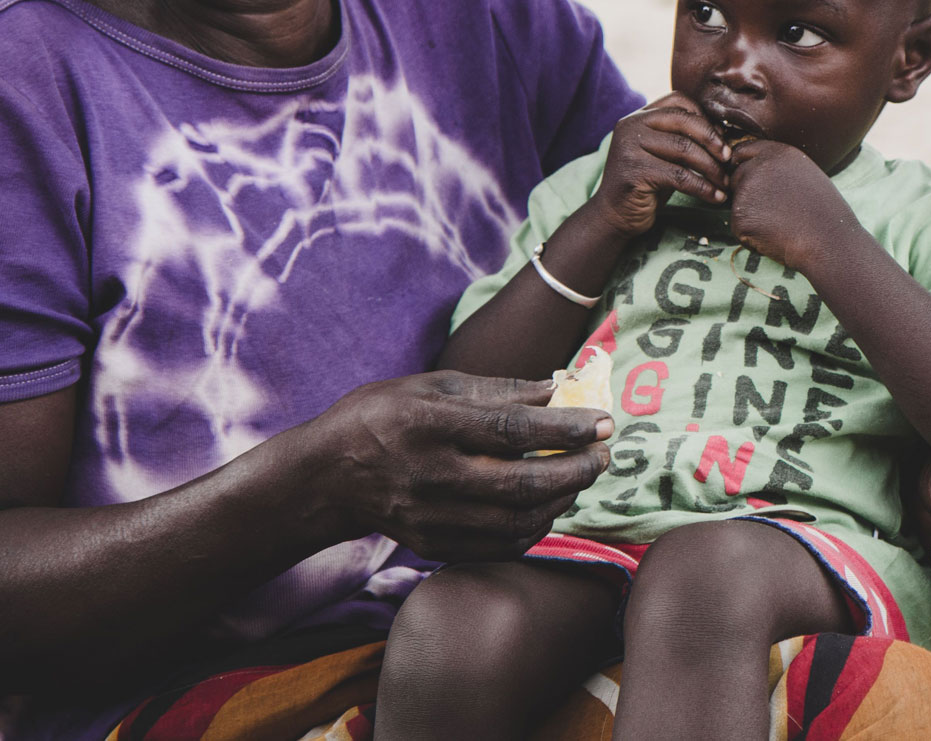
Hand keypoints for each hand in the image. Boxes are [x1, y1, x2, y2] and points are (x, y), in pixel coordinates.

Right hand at [303, 370, 612, 562]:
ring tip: (580, 475)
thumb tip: (558, 390)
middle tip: (604, 454)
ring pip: (518, 520)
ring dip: (562, 499)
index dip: (565, 428)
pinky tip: (548, 504)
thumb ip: (497, 390)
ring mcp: (432, 517)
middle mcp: (432, 476)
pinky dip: (535, 527)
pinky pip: (501, 545)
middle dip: (577, 469)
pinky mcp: (433, 545)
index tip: (604, 423)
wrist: (326, 476)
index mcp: (431, 425)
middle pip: (524, 482)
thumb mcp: (432, 385)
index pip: (513, 430)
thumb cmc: (383, 416)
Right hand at [589, 94, 730, 236]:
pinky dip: (703, 188)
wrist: (615, 217)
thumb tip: (722, 131)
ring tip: (725, 182)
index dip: (704, 117)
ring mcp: (630, 147)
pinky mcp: (634, 172)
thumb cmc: (647, 184)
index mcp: (638, 116)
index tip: (721, 139)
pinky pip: (680, 176)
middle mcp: (631, 126)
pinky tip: (715, 197)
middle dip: (712, 140)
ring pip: (684, 149)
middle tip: (729, 159)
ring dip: (711, 168)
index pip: (679, 100)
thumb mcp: (664, 155)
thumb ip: (683, 138)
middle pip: (684, 120)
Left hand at [725, 138, 856, 275]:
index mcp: (778, 153)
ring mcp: (747, 190)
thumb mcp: (805, 177)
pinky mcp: (741, 216)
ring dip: (752, 218)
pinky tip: (775, 237)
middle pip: (735, 178)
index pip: (742, 152)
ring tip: (781, 225)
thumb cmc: (823, 214)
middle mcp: (759, 166)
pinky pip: (739, 228)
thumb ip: (778, 169)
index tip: (752, 182)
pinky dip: (752, 237)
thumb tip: (751, 170)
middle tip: (777, 213)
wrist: (829, 243)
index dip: (741, 166)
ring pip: (737, 205)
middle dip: (747, 195)